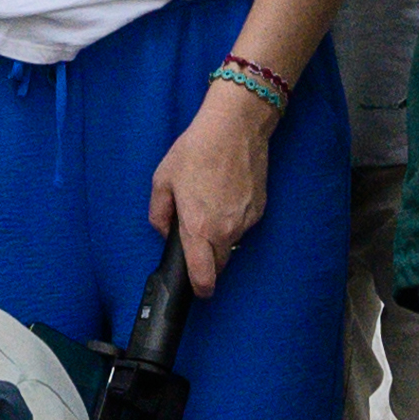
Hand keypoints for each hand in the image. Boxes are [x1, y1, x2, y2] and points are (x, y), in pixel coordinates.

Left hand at [148, 83, 273, 289]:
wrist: (235, 129)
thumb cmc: (196, 151)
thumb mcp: (163, 180)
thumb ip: (159, 213)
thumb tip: (165, 231)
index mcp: (198, 228)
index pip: (203, 275)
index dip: (201, 288)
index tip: (198, 290)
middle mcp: (226, 231)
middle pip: (218, 264)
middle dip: (206, 260)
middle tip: (195, 235)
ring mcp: (246, 222)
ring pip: (231, 244)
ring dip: (219, 236)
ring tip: (209, 204)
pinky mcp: (259, 210)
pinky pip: (243, 226)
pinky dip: (233, 220)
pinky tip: (225, 195)